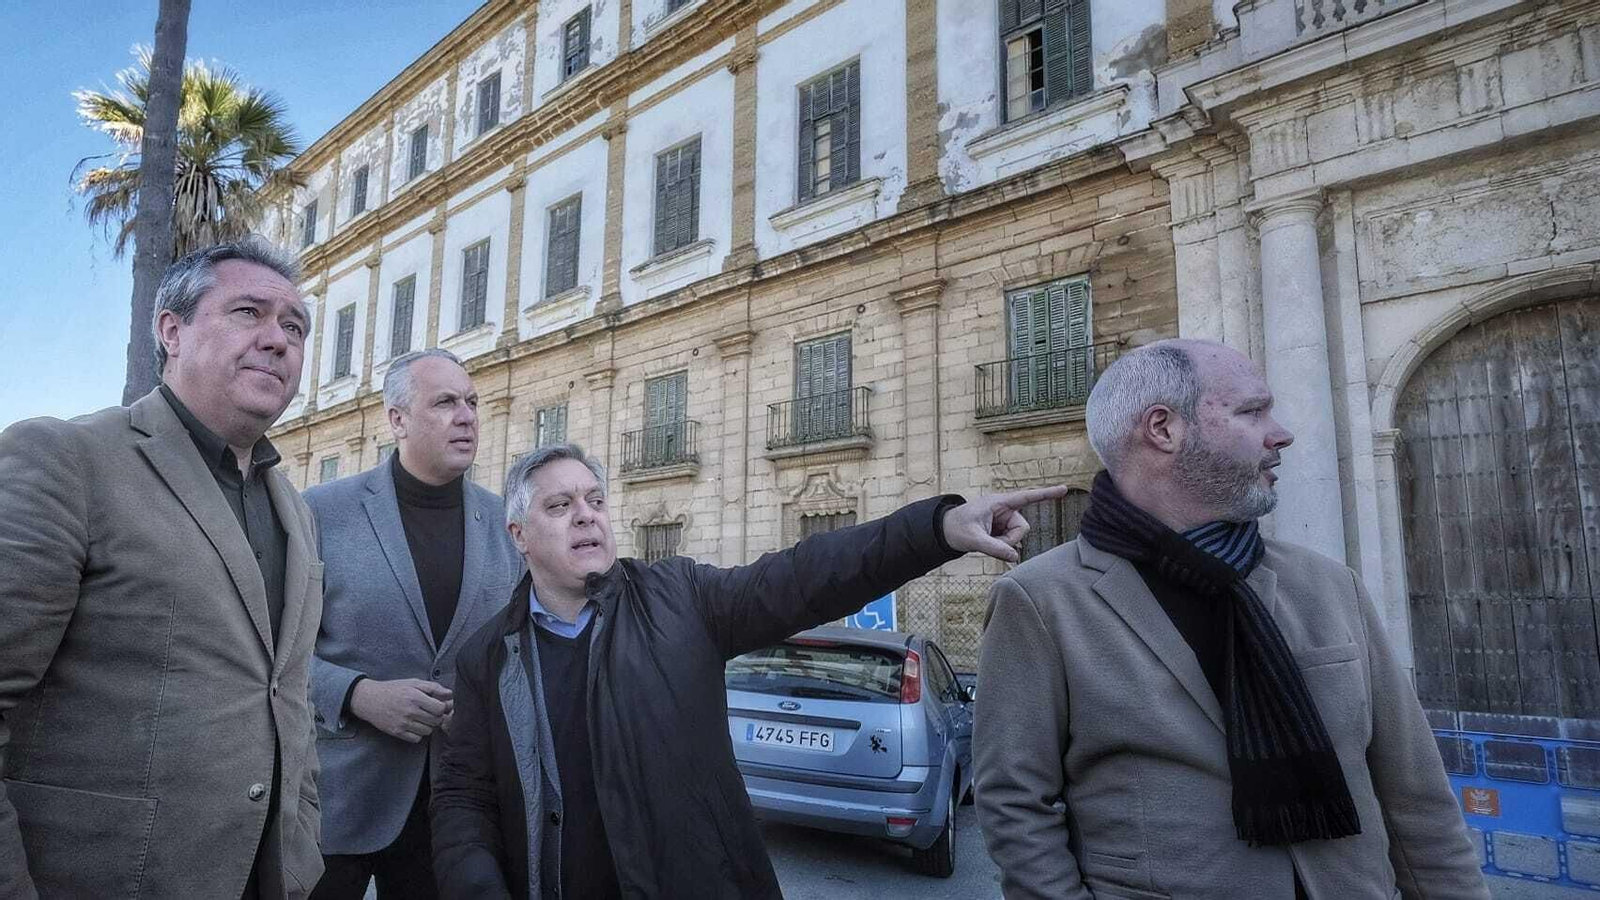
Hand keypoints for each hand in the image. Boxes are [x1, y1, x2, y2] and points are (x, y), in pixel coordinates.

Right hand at [350, 678, 453, 743]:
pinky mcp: (397, 732)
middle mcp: (410, 711)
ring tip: (420, 718)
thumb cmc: (393, 689)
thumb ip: (433, 687)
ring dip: (427, 725)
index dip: (441, 708)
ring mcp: (403, 723)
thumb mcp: (413, 683)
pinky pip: (416, 739)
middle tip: (428, 712)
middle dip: (435, 717)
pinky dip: (417, 733)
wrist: (369, 699)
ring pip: (428, 731)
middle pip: (436, 721)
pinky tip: (413, 725)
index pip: (440, 709)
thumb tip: (450, 693)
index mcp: (415, 697)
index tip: (437, 705)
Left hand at [940, 485, 1071, 563]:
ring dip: (1004, 543)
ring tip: (985, 541)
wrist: (944, 531)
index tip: (1064, 489)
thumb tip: (1015, 557)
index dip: (1046, 494)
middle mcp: (1004, 509)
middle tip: (990, 542)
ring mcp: (1003, 519)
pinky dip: (1002, 546)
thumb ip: (994, 548)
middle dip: (1010, 539)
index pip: (1026, 497)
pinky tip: (988, 542)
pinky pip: (1010, 541)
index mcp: (998, 503)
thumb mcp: (973, 539)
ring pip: (1017, 536)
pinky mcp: (1001, 529)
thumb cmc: (956, 528)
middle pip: (1022, 528)